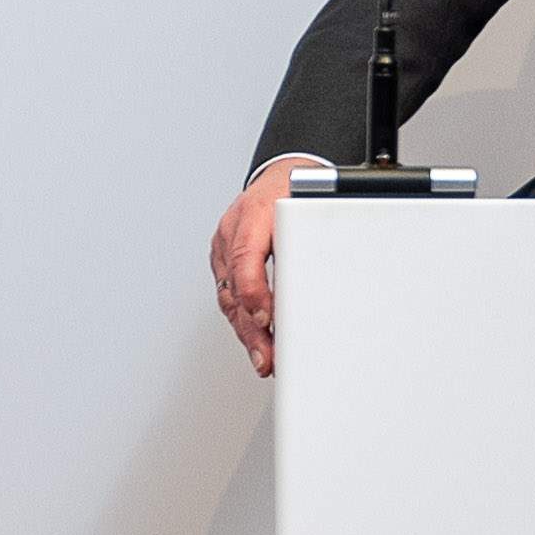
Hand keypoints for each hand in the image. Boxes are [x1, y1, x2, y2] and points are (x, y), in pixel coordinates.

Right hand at [209, 157, 309, 376]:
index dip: (254, 292)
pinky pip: (230, 296)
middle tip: (267, 356)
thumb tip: (310, 287)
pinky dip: (243, 320)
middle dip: (251, 328)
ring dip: (247, 332)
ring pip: (229, 299)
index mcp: (253, 214)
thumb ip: (305, 243)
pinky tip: (257, 339)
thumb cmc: (295, 190)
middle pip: (234, 288)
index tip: (267, 317)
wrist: (281, 175)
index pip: (244, 258)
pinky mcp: (225, 261)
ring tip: (264, 359)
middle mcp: (232, 232)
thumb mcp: (307, 208)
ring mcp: (224, 248)